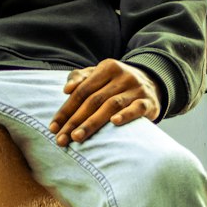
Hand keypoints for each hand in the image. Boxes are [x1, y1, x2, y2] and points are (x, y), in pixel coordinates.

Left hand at [48, 59, 164, 145]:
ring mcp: (136, 88)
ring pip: (111, 105)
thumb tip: (67, 89)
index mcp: (107, 68)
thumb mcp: (99, 75)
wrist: (152, 82)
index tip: (53, 127)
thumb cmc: (116, 82)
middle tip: (61, 139)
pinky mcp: (148, 102)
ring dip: (92, 123)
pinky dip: (126, 115)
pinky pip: (137, 108)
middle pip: (93, 100)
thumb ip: (80, 78)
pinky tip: (114, 123)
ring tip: (77, 137)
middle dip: (74, 121)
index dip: (66, 109)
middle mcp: (122, 76)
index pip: (82, 90)